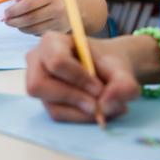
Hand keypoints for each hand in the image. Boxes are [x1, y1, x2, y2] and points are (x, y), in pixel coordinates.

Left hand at [3, 0, 67, 34]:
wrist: (79, 5)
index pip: (29, 4)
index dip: (14, 10)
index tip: (6, 12)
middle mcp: (58, 9)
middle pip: (30, 19)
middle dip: (14, 21)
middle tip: (6, 20)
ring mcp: (60, 22)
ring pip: (33, 29)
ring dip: (20, 27)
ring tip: (15, 22)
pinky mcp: (59, 32)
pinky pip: (39, 33)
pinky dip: (30, 30)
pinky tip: (28, 24)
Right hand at [25, 32, 140, 121]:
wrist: (107, 69)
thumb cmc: (108, 62)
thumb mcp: (122, 69)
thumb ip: (123, 85)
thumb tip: (105, 106)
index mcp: (52, 42)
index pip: (56, 62)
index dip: (78, 78)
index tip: (101, 88)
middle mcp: (37, 61)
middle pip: (39, 85)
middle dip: (73, 98)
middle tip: (99, 105)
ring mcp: (36, 82)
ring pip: (50, 105)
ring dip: (81, 112)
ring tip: (106, 108)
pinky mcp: (44, 100)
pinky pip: (57, 115)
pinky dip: (80, 117)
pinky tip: (98, 111)